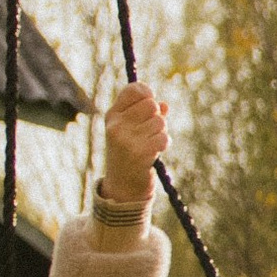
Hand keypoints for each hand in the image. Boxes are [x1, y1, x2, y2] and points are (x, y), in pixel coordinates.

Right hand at [100, 82, 167, 203]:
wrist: (122, 186)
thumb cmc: (130, 153)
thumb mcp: (131, 130)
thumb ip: (146, 115)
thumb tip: (164, 105)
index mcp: (113, 115)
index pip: (133, 90)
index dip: (147, 93)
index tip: (151, 101)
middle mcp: (116, 125)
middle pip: (151, 104)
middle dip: (157, 116)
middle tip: (150, 130)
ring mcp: (126, 139)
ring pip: (160, 121)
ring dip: (161, 132)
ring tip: (150, 143)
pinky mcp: (139, 153)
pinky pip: (164, 137)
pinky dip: (164, 143)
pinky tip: (155, 152)